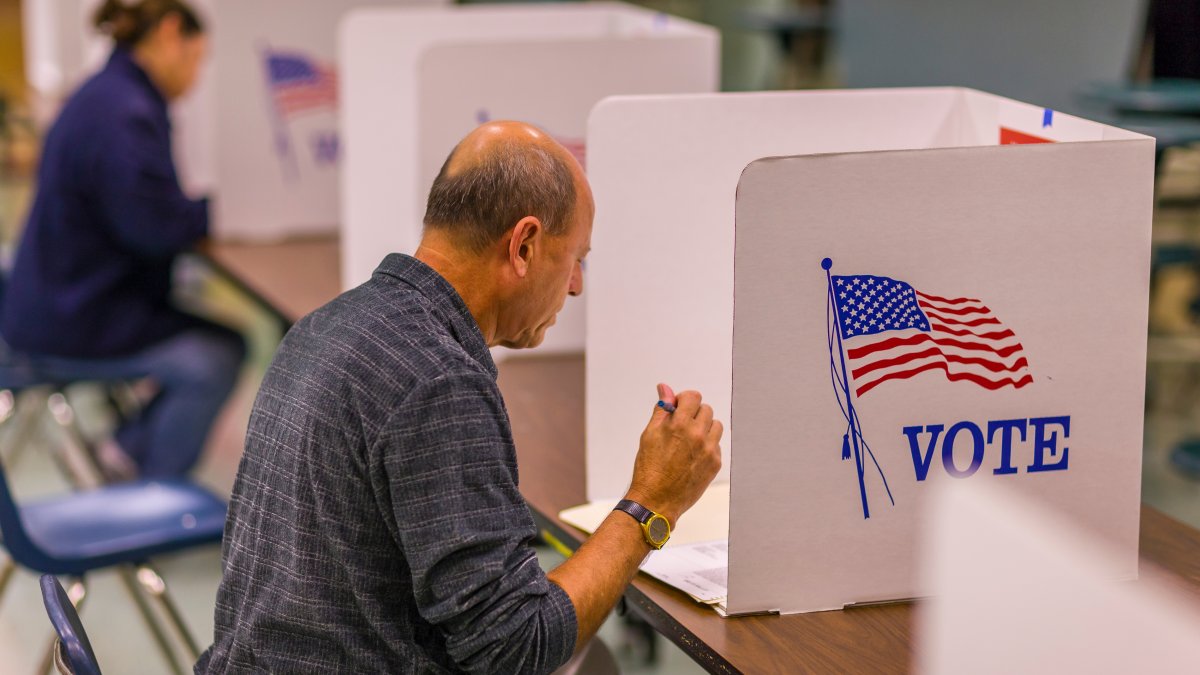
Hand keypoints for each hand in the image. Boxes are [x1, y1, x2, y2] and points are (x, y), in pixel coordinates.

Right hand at [625, 383, 722, 524]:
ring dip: (704, 428)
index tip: (678, 408)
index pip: (693, 397)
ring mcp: (709, 450)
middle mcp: (697, 435)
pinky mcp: (715, 463)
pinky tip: (692, 456)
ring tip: (689, 440)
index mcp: (679, 425)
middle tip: (681, 427)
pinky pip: (717, 444)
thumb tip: (665, 389)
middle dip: (693, 414)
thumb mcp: (650, 434)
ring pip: (715, 425)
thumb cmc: (649, 468)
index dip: (684, 400)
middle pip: (706, 409)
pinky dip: (707, 446)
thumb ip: (661, 410)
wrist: (656, 500)